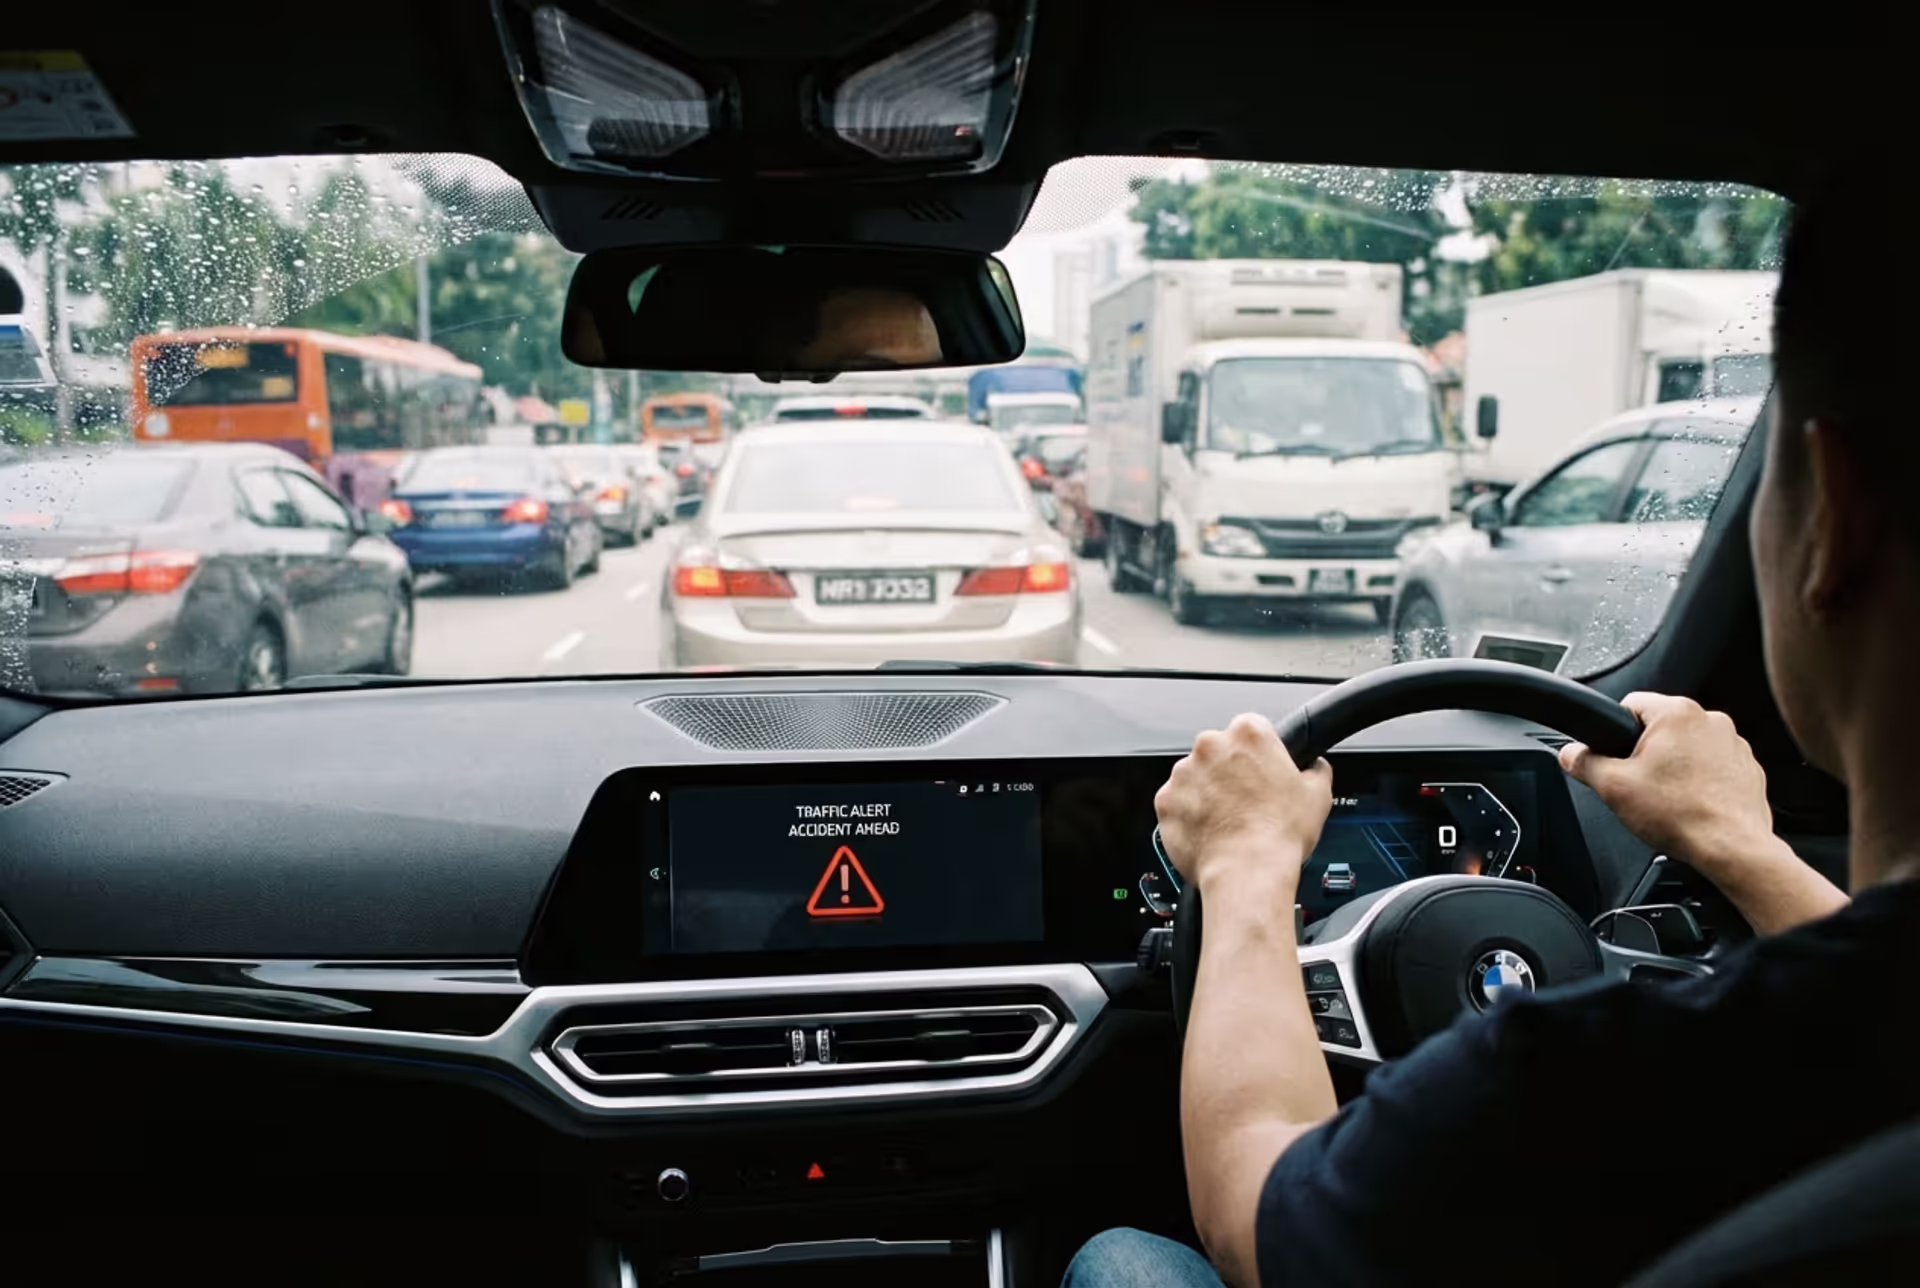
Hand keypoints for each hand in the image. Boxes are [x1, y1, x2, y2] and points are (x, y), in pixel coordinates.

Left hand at [1155, 713, 1332, 893]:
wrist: (1247, 871)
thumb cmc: (1278, 834)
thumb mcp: (1317, 795)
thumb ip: (1314, 770)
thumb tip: (1314, 768)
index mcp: (1248, 734)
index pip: (1252, 729)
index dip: (1259, 752)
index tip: (1261, 770)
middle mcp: (1210, 746)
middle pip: (1219, 750)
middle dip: (1229, 771)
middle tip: (1247, 800)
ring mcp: (1183, 772)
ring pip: (1195, 776)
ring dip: (1207, 792)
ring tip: (1229, 821)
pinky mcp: (1165, 800)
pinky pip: (1177, 802)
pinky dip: (1188, 814)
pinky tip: (1210, 831)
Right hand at [1559, 693, 1780, 879]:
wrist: (1731, 848)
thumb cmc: (1681, 815)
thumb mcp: (1613, 787)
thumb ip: (1584, 762)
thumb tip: (1571, 754)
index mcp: (1677, 713)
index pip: (1630, 704)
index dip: (1613, 733)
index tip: (1615, 759)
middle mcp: (1710, 720)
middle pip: (1660, 728)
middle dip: (1646, 753)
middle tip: (1640, 785)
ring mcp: (1734, 744)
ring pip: (1687, 747)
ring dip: (1675, 766)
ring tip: (1669, 798)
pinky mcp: (1747, 768)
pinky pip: (1712, 766)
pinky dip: (1700, 781)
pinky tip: (1691, 804)